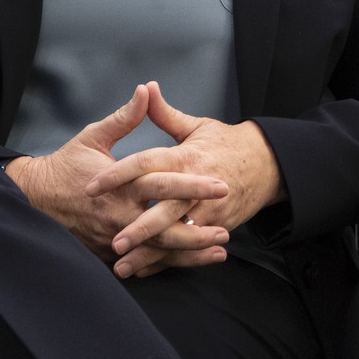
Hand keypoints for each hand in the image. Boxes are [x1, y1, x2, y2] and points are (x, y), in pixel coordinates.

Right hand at [5, 84, 229, 264]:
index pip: (162, 185)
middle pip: (163, 227)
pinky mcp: (107, 252)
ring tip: (219, 252)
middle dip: (197, 232)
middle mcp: (118, 214)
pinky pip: (141, 261)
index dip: (193, 186)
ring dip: (189, 253)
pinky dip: (166, 265)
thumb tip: (146, 89)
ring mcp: (112, 237)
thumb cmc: (65, 166)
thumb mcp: (93, 137)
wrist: (32, 200)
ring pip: (156, 250)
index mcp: (120, 185)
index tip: (222, 185)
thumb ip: (124, 117)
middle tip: (227, 232)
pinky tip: (191, 263)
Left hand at [84, 82, 284, 277]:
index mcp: (187, 157)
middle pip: (164, 208)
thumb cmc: (226, 144)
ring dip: (150, 252)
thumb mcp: (197, 126)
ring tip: (123, 266)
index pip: (147, 164)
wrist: (267, 164)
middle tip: (114, 242)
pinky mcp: (217, 225)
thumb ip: (165, 113)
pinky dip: (167, 260)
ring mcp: (209, 209)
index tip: (92, 186)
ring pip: (176, 234)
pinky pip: (189, 246)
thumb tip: (146, 89)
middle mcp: (197, 185)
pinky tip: (144, 269)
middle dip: (140, 228)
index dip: (118, 174)